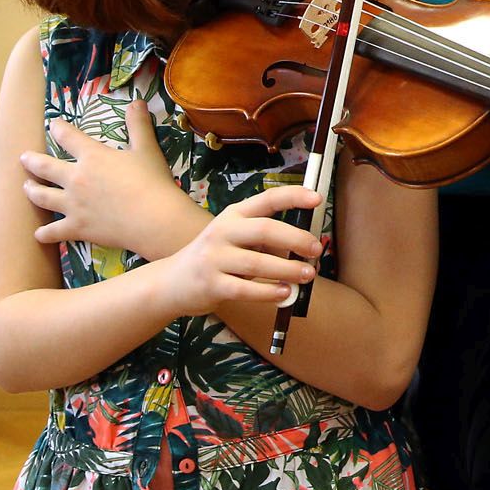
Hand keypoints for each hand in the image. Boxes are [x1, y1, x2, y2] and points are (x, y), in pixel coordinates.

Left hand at [20, 102, 199, 256]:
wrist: (153, 219)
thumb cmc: (152, 181)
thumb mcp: (147, 149)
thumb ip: (138, 125)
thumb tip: (137, 101)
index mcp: (92, 157)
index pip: (67, 137)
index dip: (58, 129)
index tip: (52, 125)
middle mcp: (75, 179)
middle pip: (45, 167)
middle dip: (31, 161)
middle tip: (23, 157)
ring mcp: (73, 205)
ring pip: (42, 197)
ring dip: (31, 191)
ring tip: (26, 188)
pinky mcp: (76, 228)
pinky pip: (53, 231)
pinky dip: (44, 233)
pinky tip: (38, 234)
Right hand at [151, 185, 323, 316]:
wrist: (171, 282)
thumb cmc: (215, 258)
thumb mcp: (235, 239)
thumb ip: (264, 240)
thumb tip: (303, 249)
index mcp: (233, 215)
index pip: (267, 199)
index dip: (293, 196)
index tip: (317, 199)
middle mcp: (222, 231)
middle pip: (265, 230)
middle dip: (296, 239)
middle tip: (316, 250)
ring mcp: (213, 258)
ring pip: (258, 262)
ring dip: (288, 269)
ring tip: (307, 275)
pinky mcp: (210, 285)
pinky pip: (245, 289)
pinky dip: (269, 292)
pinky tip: (285, 293)